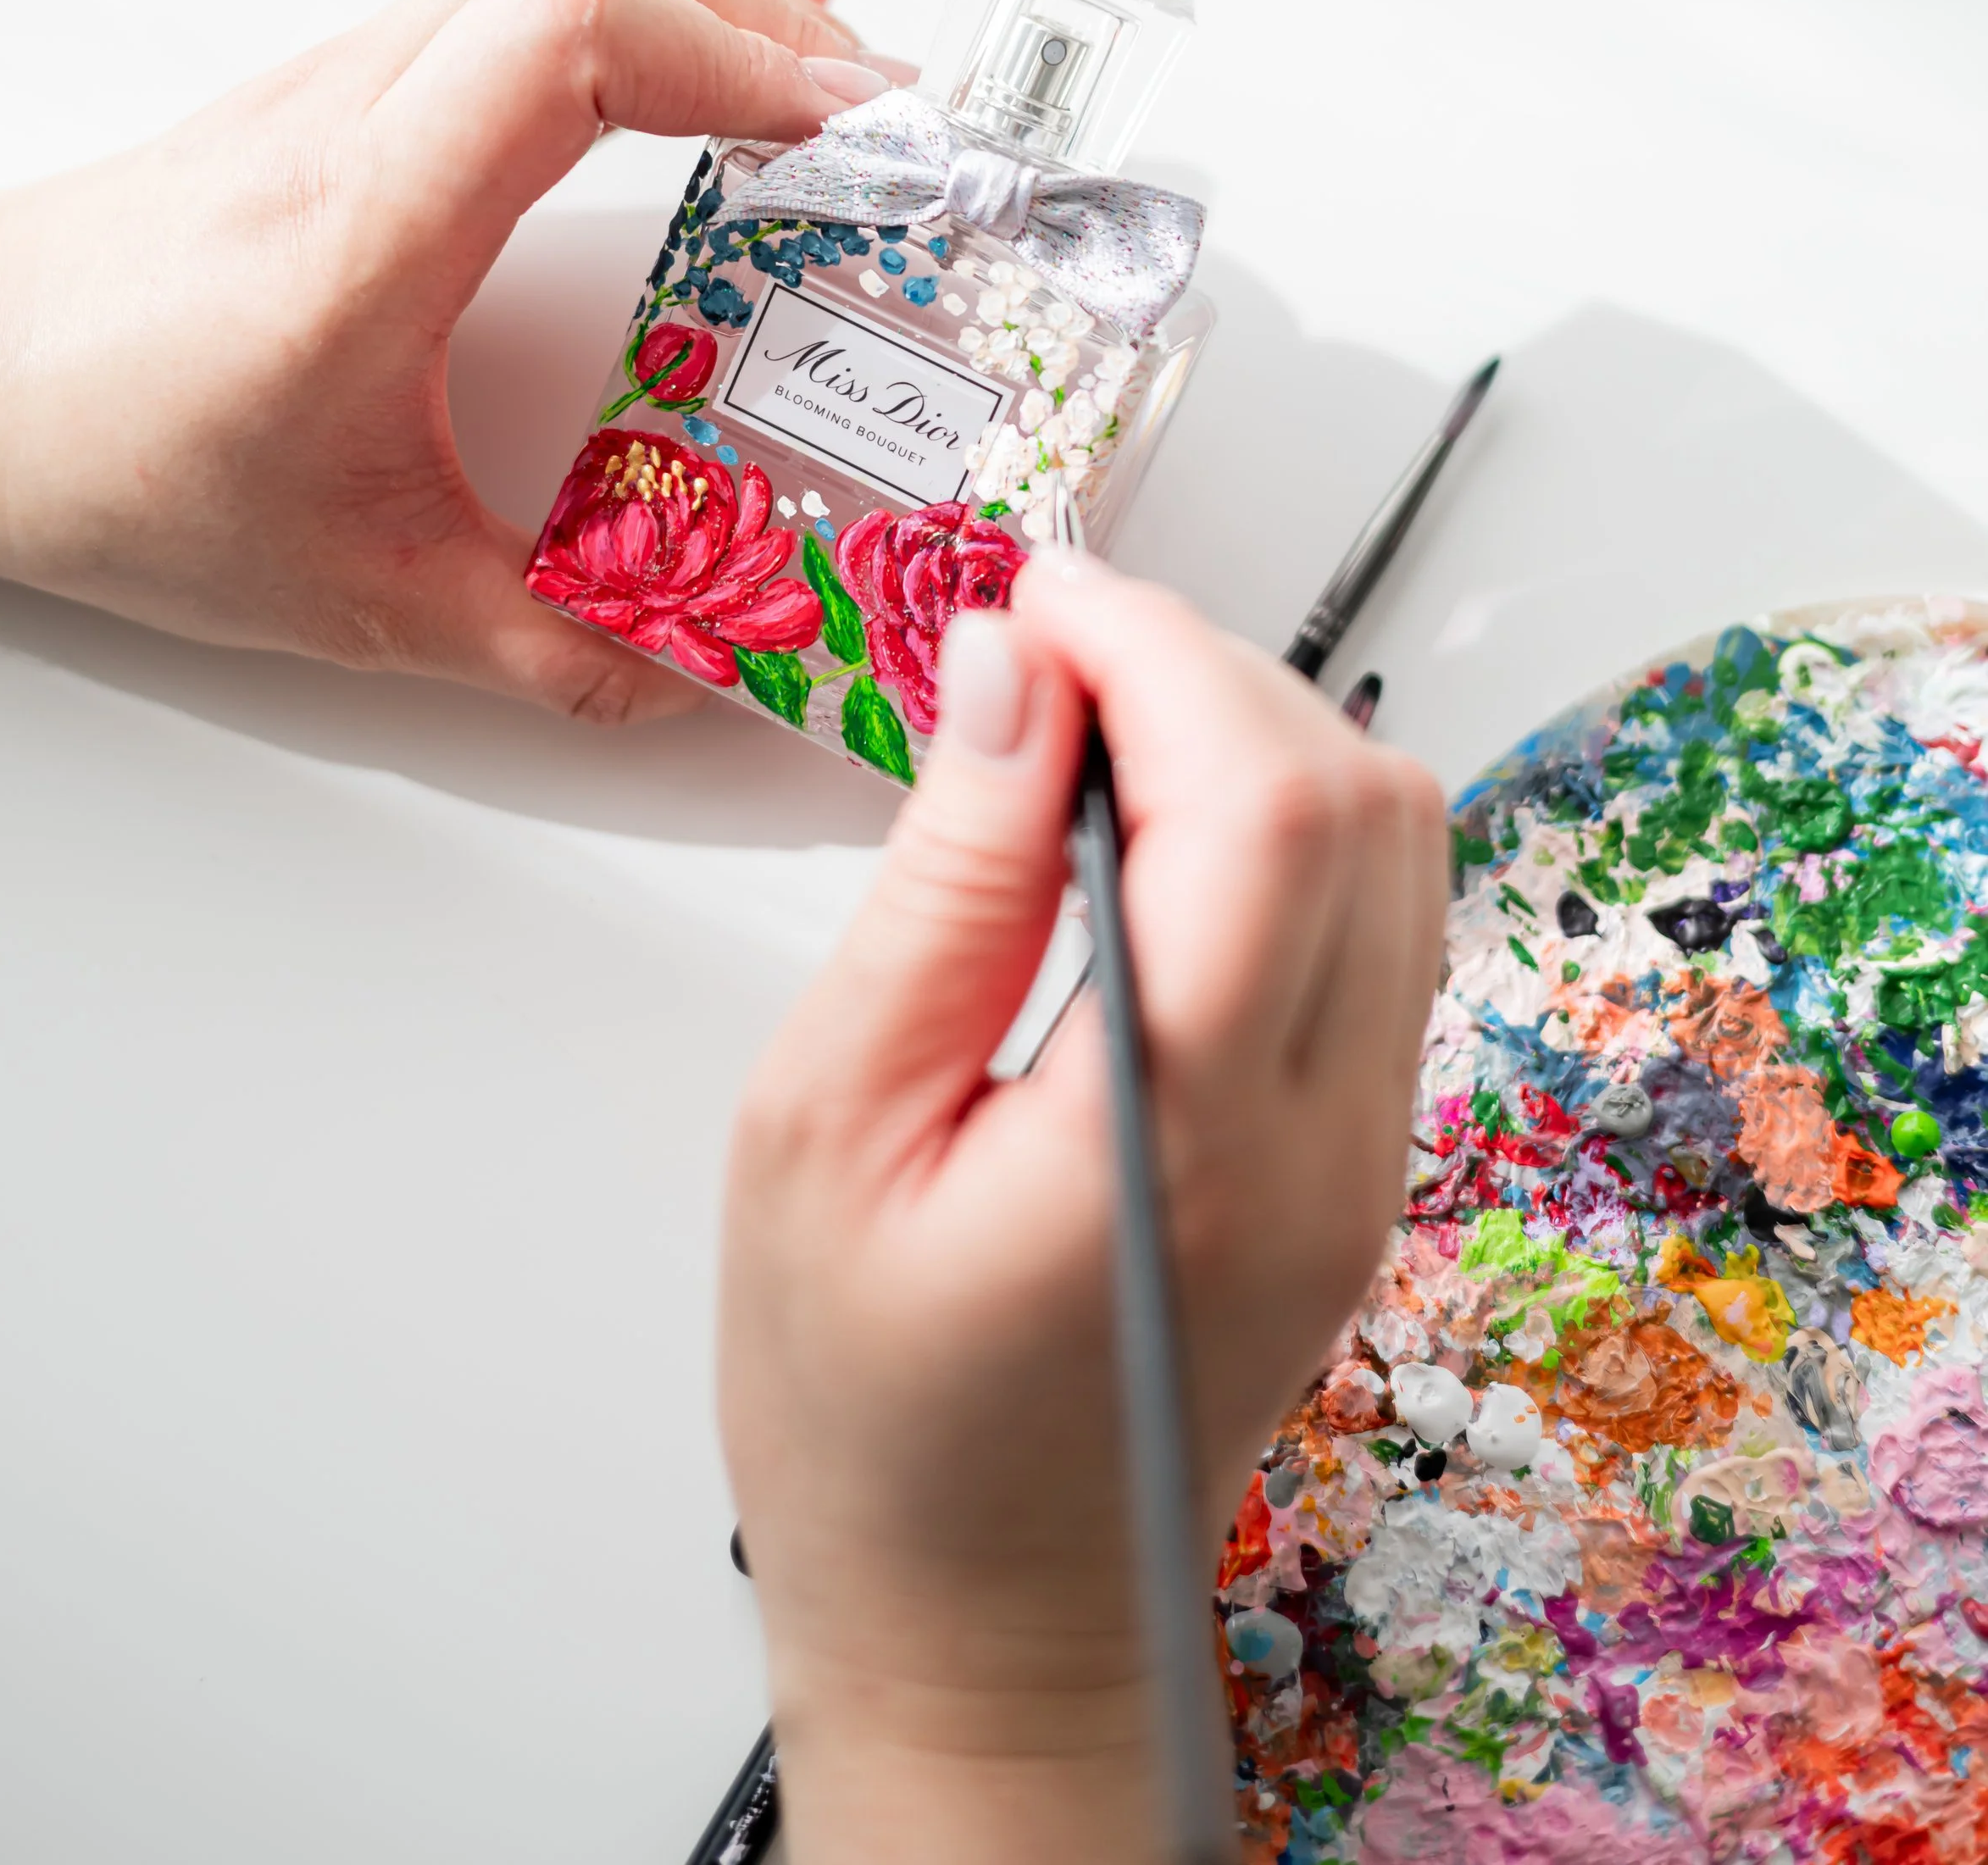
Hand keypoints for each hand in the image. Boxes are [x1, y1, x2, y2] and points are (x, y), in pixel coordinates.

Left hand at [0, 0, 886, 716]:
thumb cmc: (108, 459)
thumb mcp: (356, 593)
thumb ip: (552, 647)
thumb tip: (708, 667)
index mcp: (362, 223)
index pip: (572, 30)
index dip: (744, 59)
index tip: (855, 144)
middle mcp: (359, 106)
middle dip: (774, 17)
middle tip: (881, 132)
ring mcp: (355, 68)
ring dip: (723, 1)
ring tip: (834, 106)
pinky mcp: (359, 75)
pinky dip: (655, 5)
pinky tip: (727, 58)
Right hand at [718, 557, 1445, 1864]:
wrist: (981, 1627)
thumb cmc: (864, 1416)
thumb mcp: (826, 1125)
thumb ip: (942, 882)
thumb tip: (1010, 670)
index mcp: (1183, 1141)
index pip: (1260, 808)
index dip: (1159, 652)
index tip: (1035, 597)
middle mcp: (1325, 1142)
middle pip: (1360, 801)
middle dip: (1207, 668)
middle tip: (1043, 649)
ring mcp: (1370, 1155)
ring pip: (1400, 845)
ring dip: (1255, 733)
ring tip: (1083, 724)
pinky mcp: (1363, 1157)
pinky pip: (1380, 921)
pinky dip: (1283, 820)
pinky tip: (1148, 821)